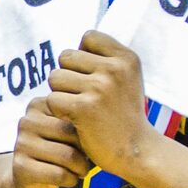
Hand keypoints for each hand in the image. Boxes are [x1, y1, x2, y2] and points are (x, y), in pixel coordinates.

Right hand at [11, 98, 92, 187]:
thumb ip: (79, 118)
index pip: (74, 112)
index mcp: (39, 105)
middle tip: (87, 159)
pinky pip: (58, 173)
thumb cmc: (58, 149)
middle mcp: (27, 121)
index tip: (89, 139)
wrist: (31, 179)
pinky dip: (71, 180)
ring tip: (81, 170)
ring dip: (81, 167)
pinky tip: (69, 179)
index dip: (88, 129)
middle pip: (70, 133)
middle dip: (86, 149)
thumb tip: (106, 115)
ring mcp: (21, 144)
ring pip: (67, 155)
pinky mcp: (20, 167)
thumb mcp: (69, 129)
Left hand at [43, 29, 149, 176]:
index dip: (81, 56)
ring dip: (60, 93)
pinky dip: (58, 112)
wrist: (136, 150)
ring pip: (55, 77)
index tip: (89, 76)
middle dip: (67, 76)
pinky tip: (74, 120)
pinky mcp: (84, 108)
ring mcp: (100, 87)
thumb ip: (105, 59)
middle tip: (81, 95)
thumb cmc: (124, 114)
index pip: (88, 37)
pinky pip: (52, 100)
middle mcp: (115, 69)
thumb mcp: (125, 79)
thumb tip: (74, 47)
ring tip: (78, 107)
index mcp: (126, 58)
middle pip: (66, 56)